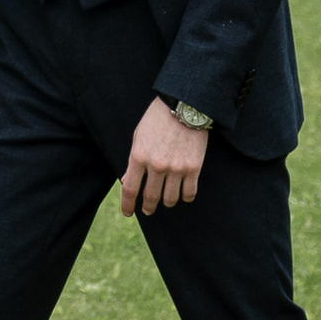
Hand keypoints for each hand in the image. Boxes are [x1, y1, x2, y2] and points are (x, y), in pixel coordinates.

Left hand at [118, 101, 210, 216]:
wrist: (184, 107)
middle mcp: (157, 165)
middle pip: (151, 197)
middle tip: (148, 210)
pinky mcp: (193, 168)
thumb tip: (127, 180)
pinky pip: (189, 193)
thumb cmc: (157, 119)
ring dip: (167, 203)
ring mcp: (176, 168)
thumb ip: (133, 160)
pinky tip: (183, 195)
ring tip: (166, 201)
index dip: (127, 205)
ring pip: (170, 199)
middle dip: (148, 207)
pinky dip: (186, 197)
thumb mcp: (138, 136)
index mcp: (139, 156)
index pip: (130, 189)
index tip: (128, 213)